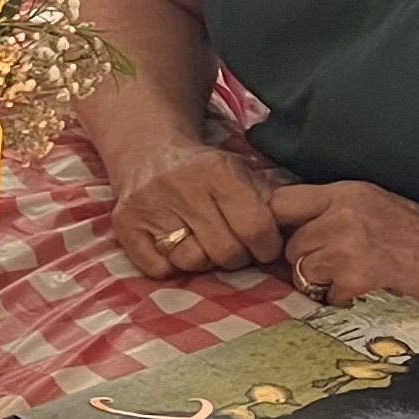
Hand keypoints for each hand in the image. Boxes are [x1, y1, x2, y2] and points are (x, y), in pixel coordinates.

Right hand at [108, 138, 284, 278]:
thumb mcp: (240, 173)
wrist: (149, 150)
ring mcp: (149, 206)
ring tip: (203, 244)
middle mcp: (181, 186)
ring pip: (191, 262)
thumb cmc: (204, 170)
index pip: (255, 227)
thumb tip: (293, 236)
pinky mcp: (126, 223)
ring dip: (202, 260)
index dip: (266, 246)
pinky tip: (175, 245)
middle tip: (234, 248)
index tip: (264, 247)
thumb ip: (268, 201)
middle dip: (236, 256)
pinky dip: (170, 266)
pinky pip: (157, 269)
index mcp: (217, 171)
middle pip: (224, 251)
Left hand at [268, 178, 418, 304]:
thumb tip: (298, 231)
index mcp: (351, 193)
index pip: (282, 201)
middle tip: (343, 272)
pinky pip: (323, 302)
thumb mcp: (386, 211)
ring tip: (363, 286)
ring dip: (322, 287)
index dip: (280, 225)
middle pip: (289, 244)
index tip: (288, 241)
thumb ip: (340, 215)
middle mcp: (343, 216)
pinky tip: (372, 301)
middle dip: (306, 262)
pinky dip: (341, 308)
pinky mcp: (352, 284)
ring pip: (302, 274)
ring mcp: (345, 251)